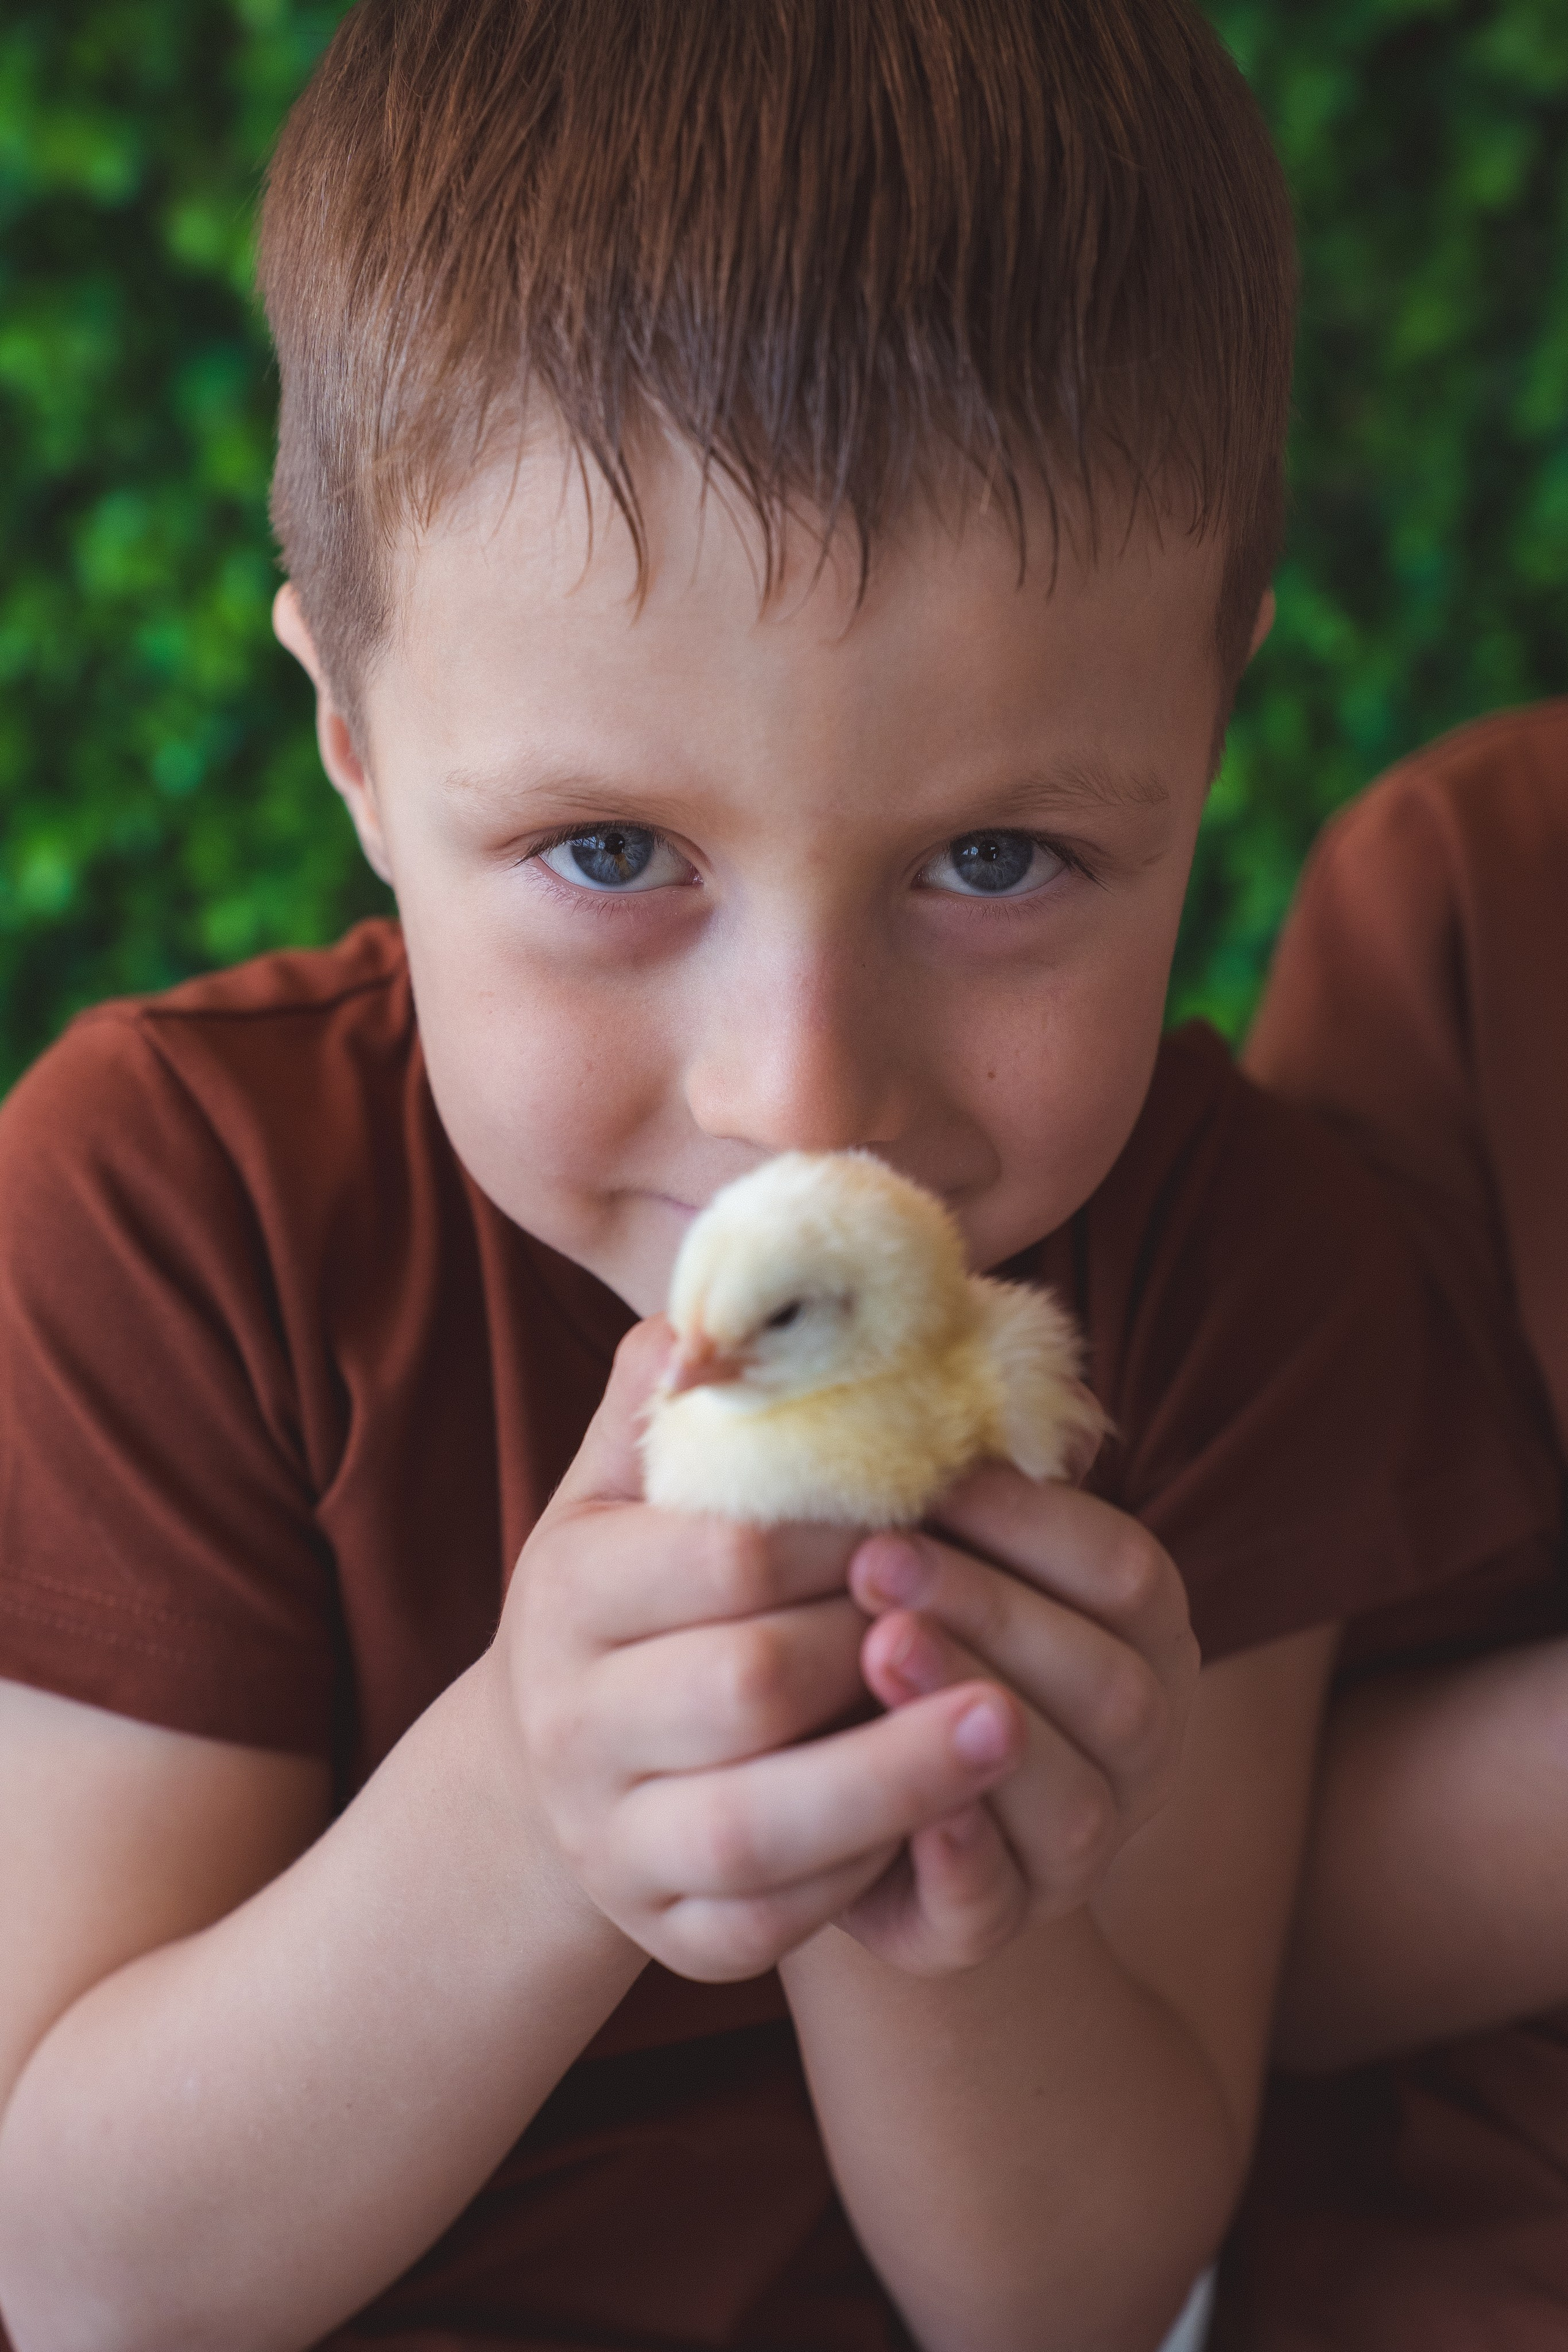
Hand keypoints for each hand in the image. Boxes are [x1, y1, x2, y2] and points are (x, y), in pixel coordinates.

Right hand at [495, 1322, 1030, 1981]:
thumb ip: (677, 1398)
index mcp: (565, 1587)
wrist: (567, 1758)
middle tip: (1003, 1625)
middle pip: (747, 1687)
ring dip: (897, 1776)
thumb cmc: (639, 1590)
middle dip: (883, 1651)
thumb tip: (723, 1303)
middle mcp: (568, 1721)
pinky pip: (773, 1920)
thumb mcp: (632, 1487)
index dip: (847, 1535)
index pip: (728, 1552)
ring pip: (759, 1827)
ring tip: (1011, 1723)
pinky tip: (940, 1822)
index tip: (933, 1515)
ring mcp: (610, 1840)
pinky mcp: (665, 1937)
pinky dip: (863, 1873)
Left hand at [839, 1465, 1198, 1972]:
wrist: (822, 1766)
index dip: (1033, 1524)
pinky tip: (905, 1801)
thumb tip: (932, 1354)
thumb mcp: (924, 1534)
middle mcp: (1138, 1746)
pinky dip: (959, 1855)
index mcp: (1140, 1636)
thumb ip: (943, 1469)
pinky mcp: (992, 1926)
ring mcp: (1079, 1849)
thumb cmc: (880, 1613)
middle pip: (1110, 1686)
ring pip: (1073, 1803)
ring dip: (973, 1721)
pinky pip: (995, 1905)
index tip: (930, 1474)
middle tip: (878, 1558)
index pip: (1125, 1571)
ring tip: (878, 1648)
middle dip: (992, 1614)